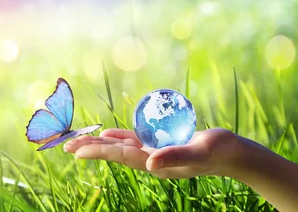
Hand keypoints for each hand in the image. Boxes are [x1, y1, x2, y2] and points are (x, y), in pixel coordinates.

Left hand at [63, 128, 243, 178]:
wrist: (232, 154)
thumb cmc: (218, 152)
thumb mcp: (198, 153)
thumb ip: (175, 157)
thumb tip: (149, 164)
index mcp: (154, 163)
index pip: (119, 156)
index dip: (97, 152)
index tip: (76, 151)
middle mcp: (150, 159)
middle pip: (114, 152)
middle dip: (91, 149)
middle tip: (65, 147)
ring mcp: (154, 152)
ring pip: (120, 146)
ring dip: (100, 143)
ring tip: (78, 142)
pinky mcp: (160, 144)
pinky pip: (134, 140)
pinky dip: (119, 136)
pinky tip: (108, 133)